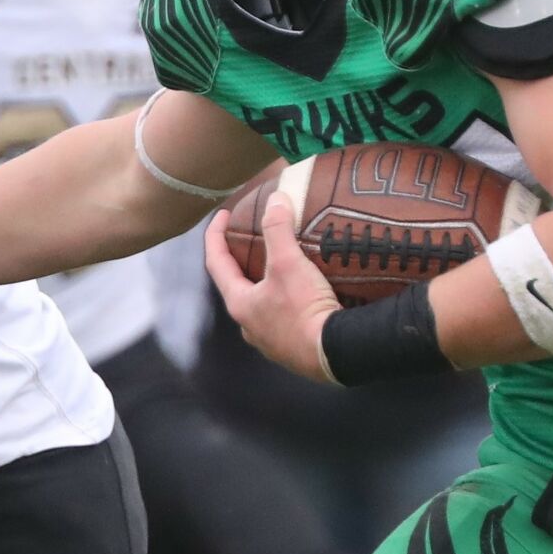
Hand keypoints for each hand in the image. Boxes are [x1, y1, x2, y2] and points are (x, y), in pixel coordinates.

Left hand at [203, 193, 342, 383]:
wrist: (337, 355)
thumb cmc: (303, 310)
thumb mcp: (288, 263)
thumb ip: (278, 229)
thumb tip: (275, 198)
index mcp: (239, 304)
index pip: (216, 263)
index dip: (215, 235)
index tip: (223, 214)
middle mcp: (249, 325)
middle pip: (238, 284)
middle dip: (242, 259)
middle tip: (252, 237)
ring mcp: (271, 341)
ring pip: (262, 303)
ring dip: (267, 281)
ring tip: (282, 262)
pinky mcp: (294, 349)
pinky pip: (285, 317)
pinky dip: (288, 298)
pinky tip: (306, 291)